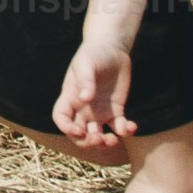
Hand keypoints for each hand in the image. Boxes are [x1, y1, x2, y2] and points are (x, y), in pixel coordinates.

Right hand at [53, 41, 135, 157]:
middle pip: (78, 133)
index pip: (61, 118)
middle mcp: (82, 108)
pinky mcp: (116, 111)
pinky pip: (118, 127)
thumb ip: (85, 80)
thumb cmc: (94, 53)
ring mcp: (99, 112)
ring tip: (113, 140)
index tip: (78, 131)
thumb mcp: (86, 63)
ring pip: (98, 135)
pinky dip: (124, 131)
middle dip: (86, 141)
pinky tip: (131, 127)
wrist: (112, 49)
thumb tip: (84, 99)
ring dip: (104, 143)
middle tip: (98, 139)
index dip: (66, 128)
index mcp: (70, 97)